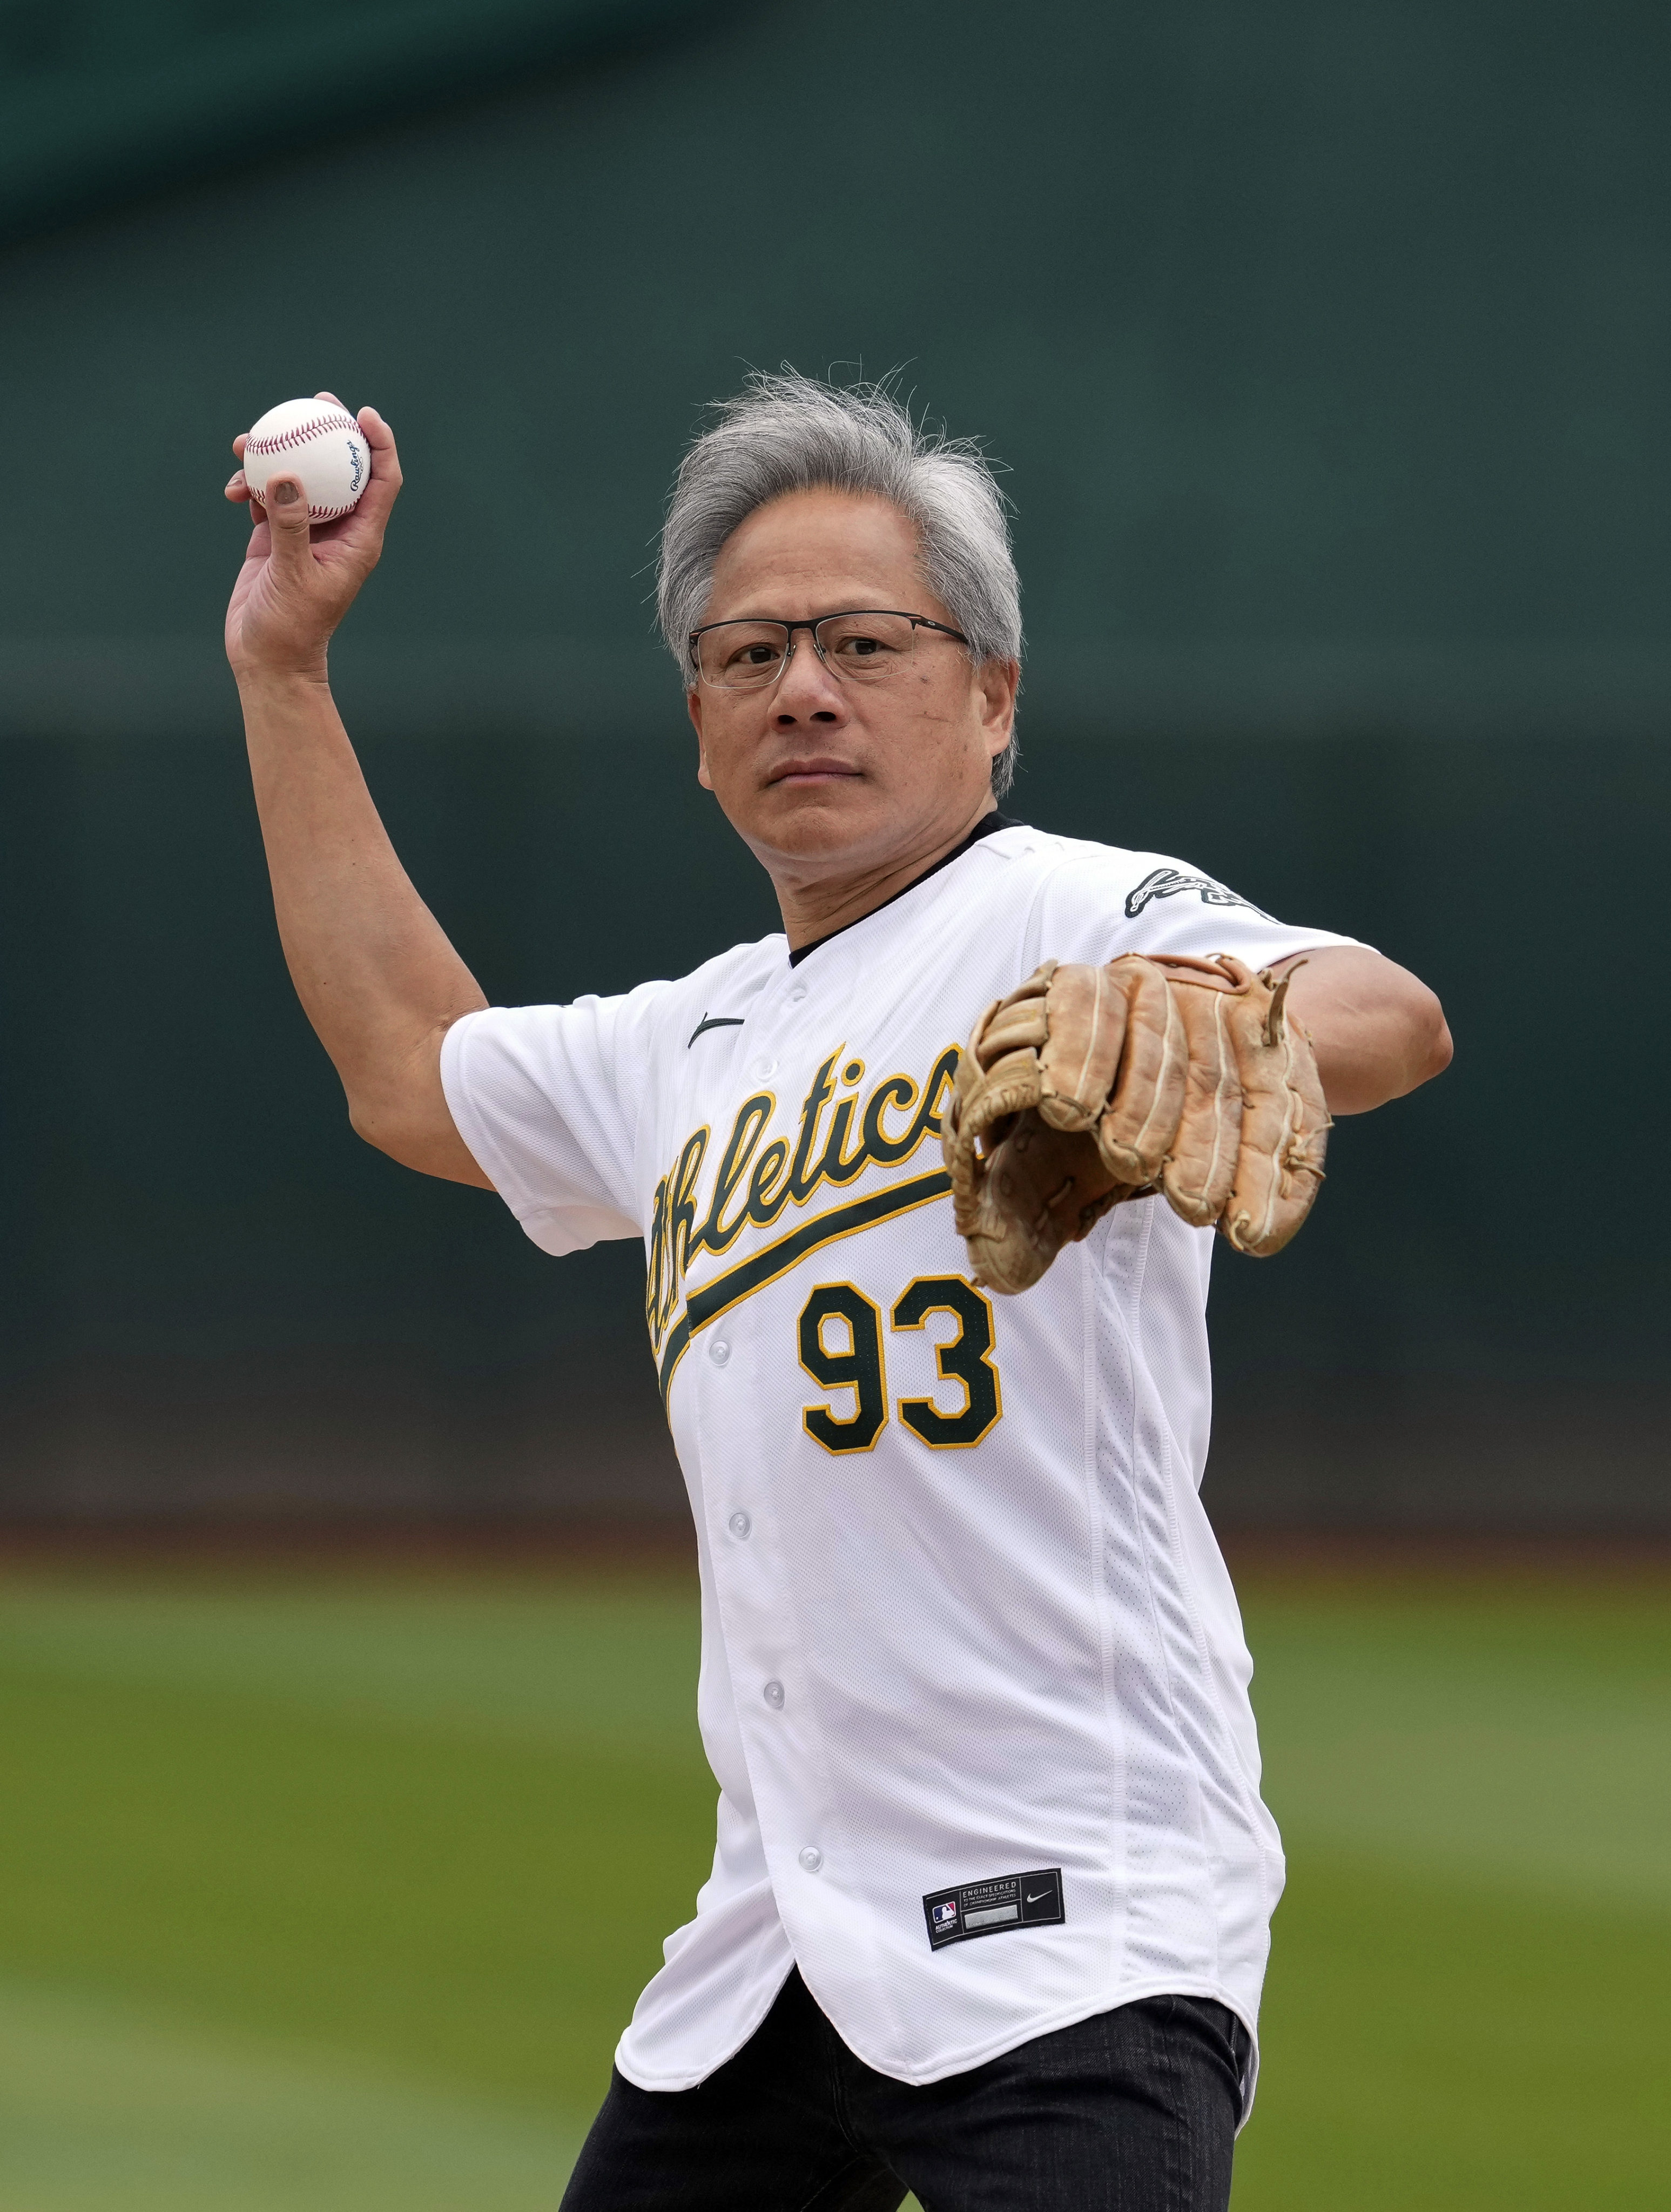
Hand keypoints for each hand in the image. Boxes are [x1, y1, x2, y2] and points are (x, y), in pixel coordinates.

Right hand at [223, 392, 401, 683]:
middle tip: (311, 400)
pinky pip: (269, 497)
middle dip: (328, 431)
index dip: (379, 444)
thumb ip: (290, 527)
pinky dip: (253, 487)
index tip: (362, 414)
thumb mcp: (292, 576)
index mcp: (359, 539)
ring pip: (300, 478)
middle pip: (342, 468)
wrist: (267, 659)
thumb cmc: (291, 628)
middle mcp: (338, 531)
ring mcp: (306, 532)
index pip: (382, 481)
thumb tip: (286, 477)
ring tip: (247, 443)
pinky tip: (233, 487)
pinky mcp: (276, 538)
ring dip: (277, 456)